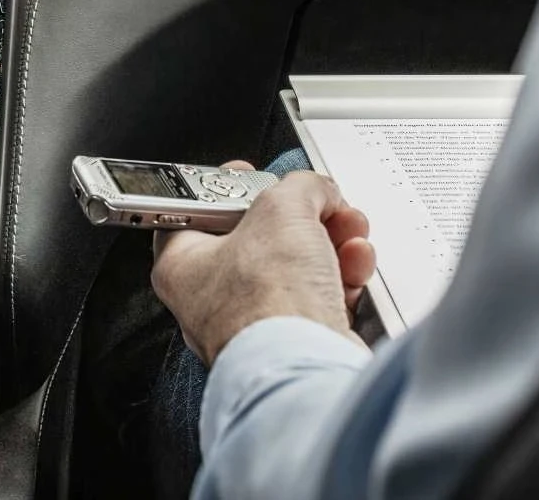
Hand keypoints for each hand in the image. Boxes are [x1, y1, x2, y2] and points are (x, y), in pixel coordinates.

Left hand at [150, 163, 375, 364]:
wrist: (307, 366)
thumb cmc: (269, 301)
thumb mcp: (281, 208)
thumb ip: (299, 187)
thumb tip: (316, 188)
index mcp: (182, 264)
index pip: (198, 211)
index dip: (227, 187)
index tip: (251, 173)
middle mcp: (212, 299)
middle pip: (259, 238)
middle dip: (303, 216)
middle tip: (323, 204)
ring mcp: (255, 324)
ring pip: (295, 267)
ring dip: (330, 242)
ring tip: (349, 231)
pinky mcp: (296, 342)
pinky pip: (318, 298)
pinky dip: (341, 277)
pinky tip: (356, 264)